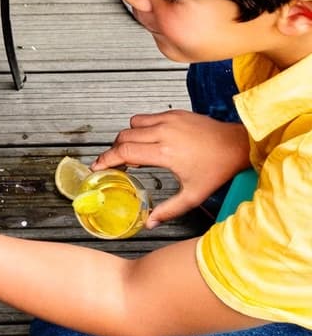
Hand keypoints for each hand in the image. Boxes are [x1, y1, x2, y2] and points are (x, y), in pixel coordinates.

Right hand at [91, 111, 251, 227]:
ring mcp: (167, 119)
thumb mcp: (194, 195)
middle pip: (123, 136)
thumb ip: (169, 210)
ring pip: (132, 124)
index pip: (125, 151)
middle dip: (114, 149)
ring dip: (127, 137)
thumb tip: (150, 223)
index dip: (107, 159)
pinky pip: (146, 117)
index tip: (98, 166)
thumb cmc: (217, 169)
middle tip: (115, 162)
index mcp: (165, 152)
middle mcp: (163, 132)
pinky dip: (141, 129)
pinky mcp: (173, 113)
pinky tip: (150, 141)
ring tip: (133, 151)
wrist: (237, 144)